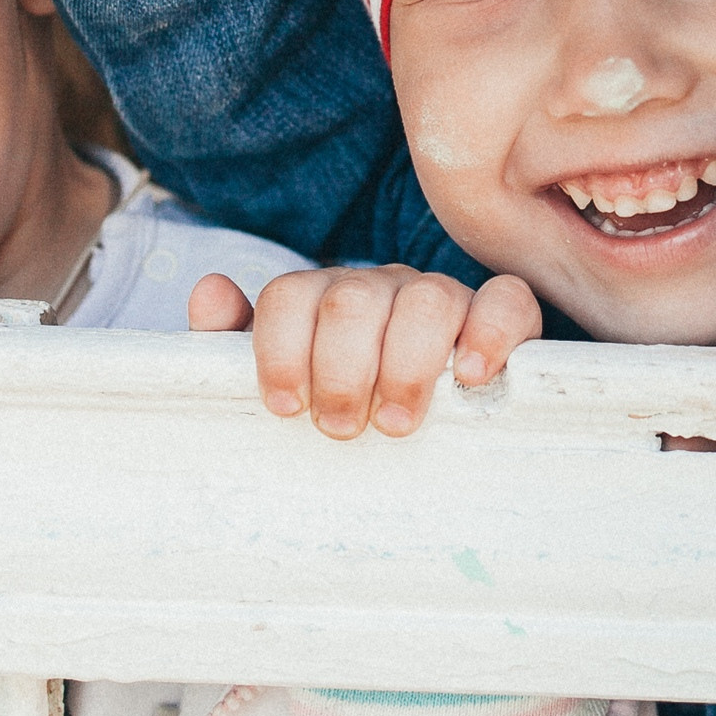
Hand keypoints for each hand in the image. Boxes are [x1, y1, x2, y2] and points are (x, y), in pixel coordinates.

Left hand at [188, 266, 541, 438]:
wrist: (434, 427)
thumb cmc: (345, 406)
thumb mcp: (287, 385)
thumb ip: (234, 344)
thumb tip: (210, 291)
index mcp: (322, 299)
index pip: (289, 296)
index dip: (281, 352)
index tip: (287, 408)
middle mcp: (381, 288)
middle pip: (351, 301)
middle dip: (341, 371)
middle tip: (342, 427)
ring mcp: (443, 296)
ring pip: (426, 299)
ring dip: (407, 366)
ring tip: (397, 423)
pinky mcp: (503, 315)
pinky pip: (505, 301)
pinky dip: (490, 333)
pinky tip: (473, 377)